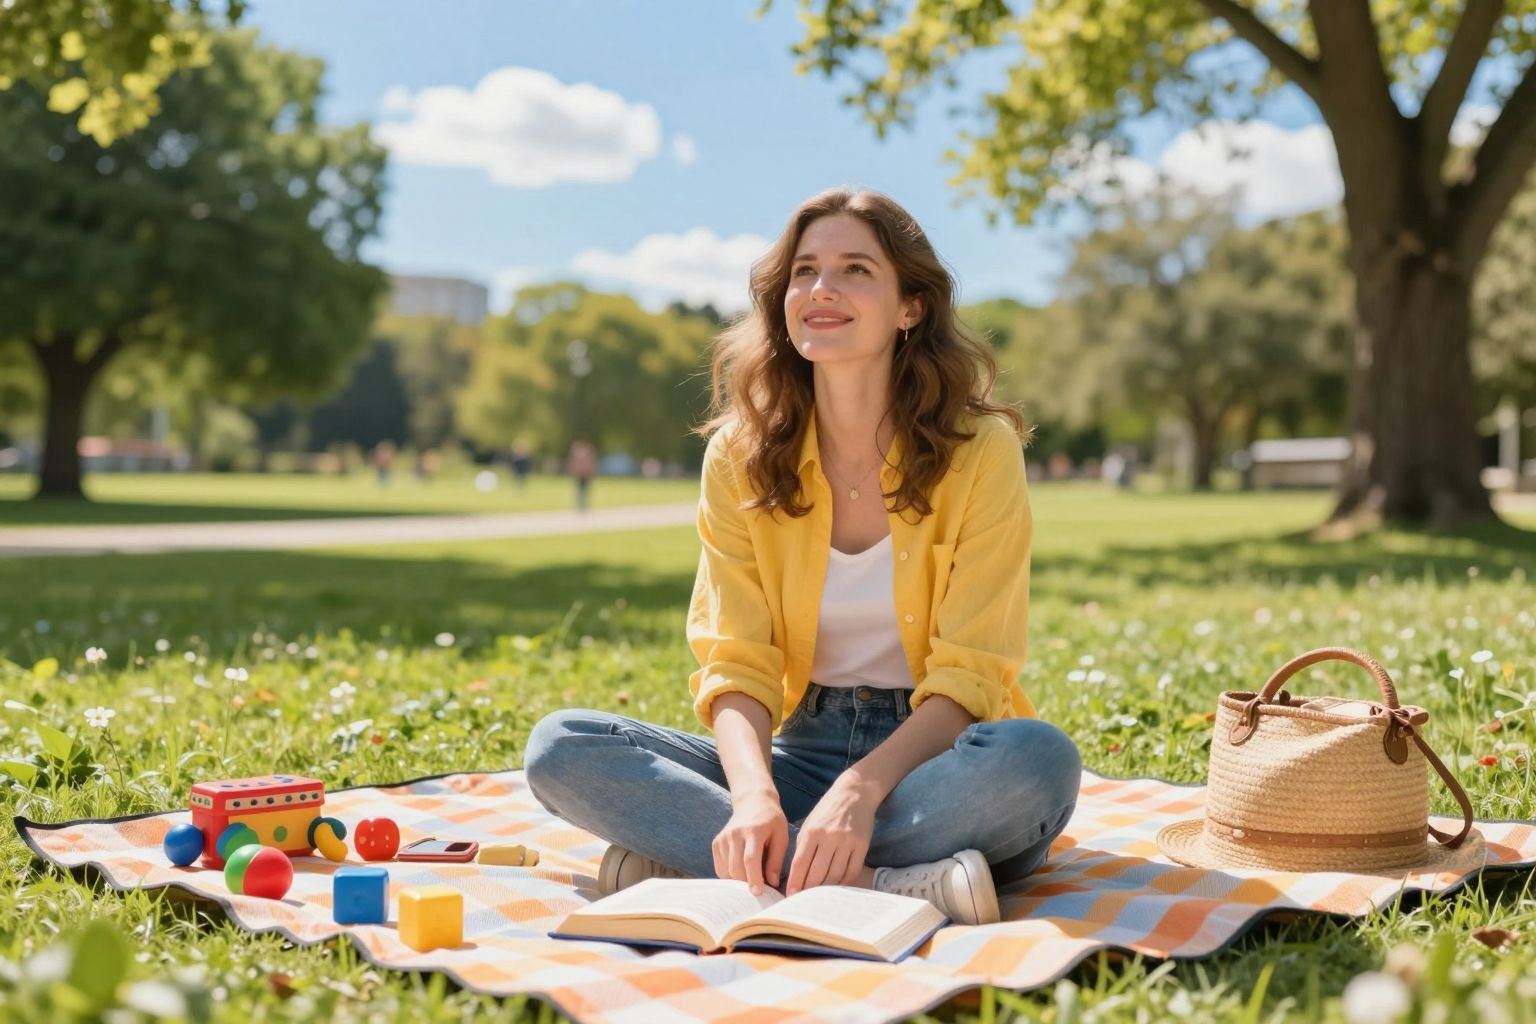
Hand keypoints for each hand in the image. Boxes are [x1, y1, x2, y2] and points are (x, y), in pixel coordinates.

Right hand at [713, 790, 789, 895]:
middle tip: (758, 890)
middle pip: (735, 867)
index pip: (750, 859)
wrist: (753, 802)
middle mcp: (735, 833)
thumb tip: (772, 883)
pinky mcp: (717, 842)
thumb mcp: (781, 836)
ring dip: (738, 881)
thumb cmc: (771, 821)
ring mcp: (723, 838)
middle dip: (746, 884)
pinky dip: (729, 876)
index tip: (758, 893)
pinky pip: (720, 867)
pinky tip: (741, 874)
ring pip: (726, 870)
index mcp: (754, 831)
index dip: (753, 878)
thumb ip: (776, 860)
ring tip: (751, 880)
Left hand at [785, 775, 878, 895]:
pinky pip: (851, 872)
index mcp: (812, 831)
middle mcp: (829, 837)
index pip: (801, 863)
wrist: (854, 793)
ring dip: (825, 889)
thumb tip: (796, 874)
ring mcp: (847, 842)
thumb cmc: (827, 810)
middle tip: (803, 901)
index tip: (790, 895)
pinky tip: (836, 887)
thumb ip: (803, 847)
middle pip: (817, 873)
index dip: (795, 882)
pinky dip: (843, 883)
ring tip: (818, 897)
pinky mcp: (862, 846)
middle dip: (808, 890)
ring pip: (834, 875)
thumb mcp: (810, 823)